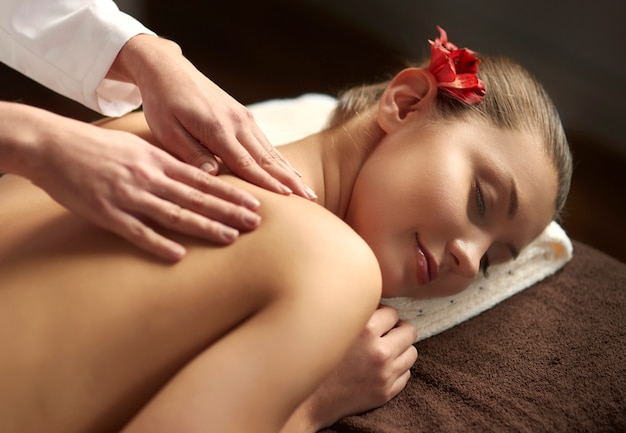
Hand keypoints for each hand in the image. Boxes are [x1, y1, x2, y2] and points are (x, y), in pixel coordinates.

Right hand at [20, 106, 262, 260]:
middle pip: (197, 198)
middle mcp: (149, 177)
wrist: (52, 144)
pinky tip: (179, 255)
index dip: (231, 193)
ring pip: (175, 214)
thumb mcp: (138, 148)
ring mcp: (129, 196)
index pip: (203, 180)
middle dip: (229, 211)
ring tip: (231, 238)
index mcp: (157, 161)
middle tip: (257, 222)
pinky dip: (158, 244)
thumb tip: (195, 174)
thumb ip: (165, 162)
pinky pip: (137, 232)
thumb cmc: (97, 147)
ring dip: (205, 227)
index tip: (255, 203)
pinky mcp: (107, 213)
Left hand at [111, 35, 316, 200]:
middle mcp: (238, 123)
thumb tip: (214, 176)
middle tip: (310, 199)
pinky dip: (281, 159)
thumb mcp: (167, 131)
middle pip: (268, 159)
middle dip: (290, 181)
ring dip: (290, 172)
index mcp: (218, 129)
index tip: (288, 199)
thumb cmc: (163, 103)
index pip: (247, 163)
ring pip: (271, 151)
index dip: (268, 184)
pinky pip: (265, 142)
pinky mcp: (244, 116)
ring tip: (308, 190)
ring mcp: (244, 118)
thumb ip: (192, 154)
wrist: (168, 69)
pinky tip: (291, 171)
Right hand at [291, 305, 417, 430]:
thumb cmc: (317, 357)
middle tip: (384, 334)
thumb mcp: (333, 326)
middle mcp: (378, 352)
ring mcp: (384, 374)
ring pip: (412, 353)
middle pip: (409, 331)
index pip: (393, 313)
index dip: (383, 316)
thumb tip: (375, 301)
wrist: (307, 399)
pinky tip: (379, 368)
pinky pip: (406, 374)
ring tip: (383, 350)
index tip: (374, 321)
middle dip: (398, 330)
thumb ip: (356, 312)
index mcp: (365, 330)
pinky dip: (397, 369)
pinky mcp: (386, 392)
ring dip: (400, 349)